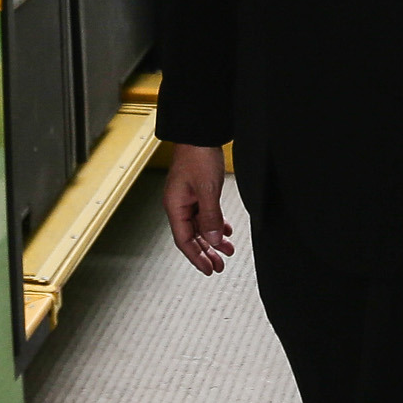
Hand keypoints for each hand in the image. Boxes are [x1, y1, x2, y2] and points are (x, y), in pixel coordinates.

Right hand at [164, 143, 234, 274]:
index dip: (196, 257)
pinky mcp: (197, 191)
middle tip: (219, 267)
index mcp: (175, 206)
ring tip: (227, 251)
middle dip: (205, 252)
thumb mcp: (207, 190)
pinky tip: (226, 230)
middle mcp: (178, 204)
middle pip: (191, 236)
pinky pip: (205, 215)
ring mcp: (187, 198)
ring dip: (212, 239)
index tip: (208, 269)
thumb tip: (212, 240)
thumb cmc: (198, 156)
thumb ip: (210, 217)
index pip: (184, 240)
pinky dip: (215, 224)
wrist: (200, 133)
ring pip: (199, 226)